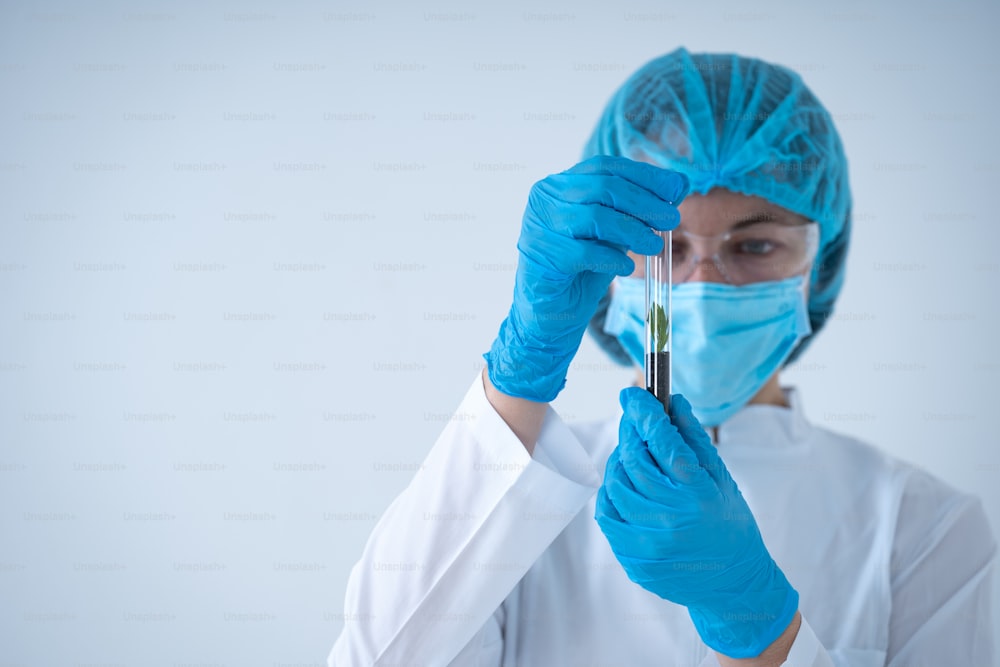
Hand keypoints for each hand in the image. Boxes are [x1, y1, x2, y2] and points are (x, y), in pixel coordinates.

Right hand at [484, 156, 688, 401]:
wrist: (551, 312)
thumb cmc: (582, 269)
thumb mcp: (615, 233)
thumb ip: (638, 209)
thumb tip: (679, 185)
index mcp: (562, 184)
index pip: (606, 167)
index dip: (645, 176)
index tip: (676, 189)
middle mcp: (545, 197)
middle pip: (603, 187)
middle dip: (644, 203)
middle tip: (671, 220)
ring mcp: (537, 224)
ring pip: (594, 217)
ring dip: (632, 231)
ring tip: (653, 247)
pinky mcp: (539, 254)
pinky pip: (582, 252)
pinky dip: (610, 258)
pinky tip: (626, 268)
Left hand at [595, 388, 798, 658]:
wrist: (732, 585)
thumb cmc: (730, 525)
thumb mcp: (722, 480)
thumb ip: (694, 439)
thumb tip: (674, 401)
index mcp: (698, 495)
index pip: (662, 442)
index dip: (644, 413)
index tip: (632, 394)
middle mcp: (670, 518)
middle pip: (633, 460)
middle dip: (630, 432)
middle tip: (631, 417)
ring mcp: (648, 542)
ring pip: (615, 484)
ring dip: (619, 460)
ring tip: (632, 453)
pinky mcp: (632, 558)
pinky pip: (607, 514)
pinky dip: (610, 492)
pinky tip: (623, 484)